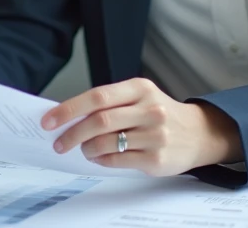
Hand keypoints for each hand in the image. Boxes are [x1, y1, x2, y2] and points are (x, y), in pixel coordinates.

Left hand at [42, 78, 242, 175]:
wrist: (198, 133)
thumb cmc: (159, 113)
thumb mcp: (140, 97)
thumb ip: (110, 104)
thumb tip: (69, 116)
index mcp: (140, 88)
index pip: (97, 96)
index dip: (69, 108)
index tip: (49, 120)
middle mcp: (150, 109)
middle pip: (100, 120)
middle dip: (72, 133)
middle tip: (59, 142)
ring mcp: (155, 134)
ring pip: (107, 142)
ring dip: (87, 148)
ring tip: (82, 149)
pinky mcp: (156, 158)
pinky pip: (118, 160)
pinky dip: (101, 160)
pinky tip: (98, 157)